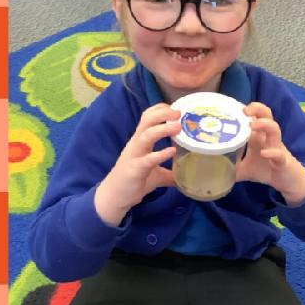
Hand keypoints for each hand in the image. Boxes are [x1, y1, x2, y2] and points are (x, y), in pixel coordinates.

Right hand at [95, 103, 180, 224]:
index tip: (177, 107)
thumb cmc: (135, 181)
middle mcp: (136, 144)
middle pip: (146, 122)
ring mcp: (134, 156)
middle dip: (162, 114)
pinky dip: (159, 154)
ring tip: (178, 127)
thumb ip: (171, 171)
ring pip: (145, 136)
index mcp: (140, 141)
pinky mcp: (134, 170)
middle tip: (179, 113)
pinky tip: (171, 151)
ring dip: (162, 130)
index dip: (160, 110)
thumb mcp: (157, 173)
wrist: (115, 197)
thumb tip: (189, 175)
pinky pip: (147, 159)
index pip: (147, 118)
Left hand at [236, 103, 304, 204]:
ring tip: (253, 124)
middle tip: (244, 110)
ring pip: (275, 130)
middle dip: (257, 108)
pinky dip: (272, 152)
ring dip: (265, 124)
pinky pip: (279, 154)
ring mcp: (276, 148)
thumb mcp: (242, 168)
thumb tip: (206, 169)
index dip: (244, 109)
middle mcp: (267, 138)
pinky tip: (264, 153)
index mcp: (257, 137)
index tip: (229, 107)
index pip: (253, 116)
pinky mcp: (283, 161)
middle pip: (266, 115)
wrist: (287, 182)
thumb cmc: (265, 170)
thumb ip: (227, 166)